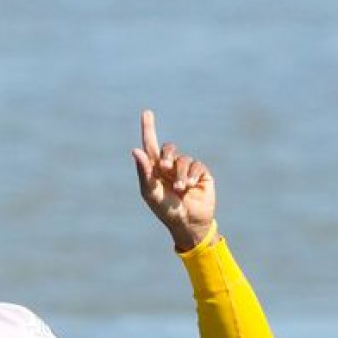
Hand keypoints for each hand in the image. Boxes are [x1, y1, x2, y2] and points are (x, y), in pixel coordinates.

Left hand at [131, 109, 216, 251]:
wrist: (187, 224)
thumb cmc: (166, 211)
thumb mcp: (151, 192)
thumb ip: (144, 172)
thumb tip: (135, 150)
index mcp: (155, 170)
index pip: (150, 146)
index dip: (149, 129)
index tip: (146, 113)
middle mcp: (171, 167)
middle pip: (168, 149)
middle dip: (166, 155)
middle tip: (164, 166)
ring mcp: (187, 170)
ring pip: (183, 160)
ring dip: (180, 174)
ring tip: (180, 189)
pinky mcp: (202, 174)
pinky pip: (197, 165)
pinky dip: (192, 175)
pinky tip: (191, 186)